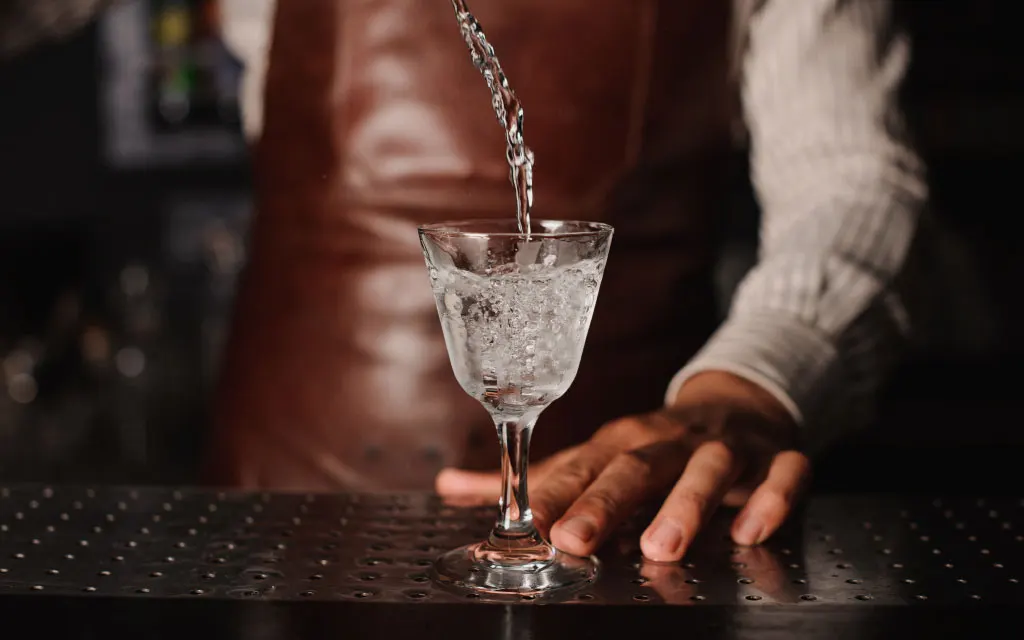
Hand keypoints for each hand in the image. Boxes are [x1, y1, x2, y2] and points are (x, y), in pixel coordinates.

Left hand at [436, 371, 810, 561]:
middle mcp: (667, 441)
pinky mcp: (774, 458)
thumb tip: (451, 487)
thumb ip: (533, 478)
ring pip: (705, 471)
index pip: (581, 465)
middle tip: (574, 539)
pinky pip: (782, 474)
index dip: (553, 493)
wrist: (737, 404)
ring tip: (662, 547)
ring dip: (685, 505)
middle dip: (605, 504)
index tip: (525, 523)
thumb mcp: (596, 454)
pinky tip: (752, 530)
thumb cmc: (655, 441)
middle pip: (634, 467)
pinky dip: (771, 498)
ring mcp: (723, 448)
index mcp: (621, 441)